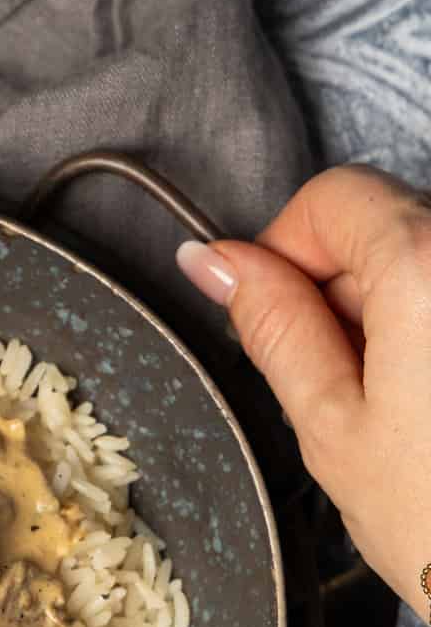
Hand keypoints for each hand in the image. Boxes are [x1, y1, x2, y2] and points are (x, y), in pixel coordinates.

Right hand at [176, 164, 430, 617]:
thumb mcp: (333, 430)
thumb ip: (273, 327)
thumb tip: (216, 261)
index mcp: (428, 268)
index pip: (336, 196)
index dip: (285, 250)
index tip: (269, 315)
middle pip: (393, 221)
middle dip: (347, 288)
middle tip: (342, 388)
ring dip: (401, 317)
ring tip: (407, 413)